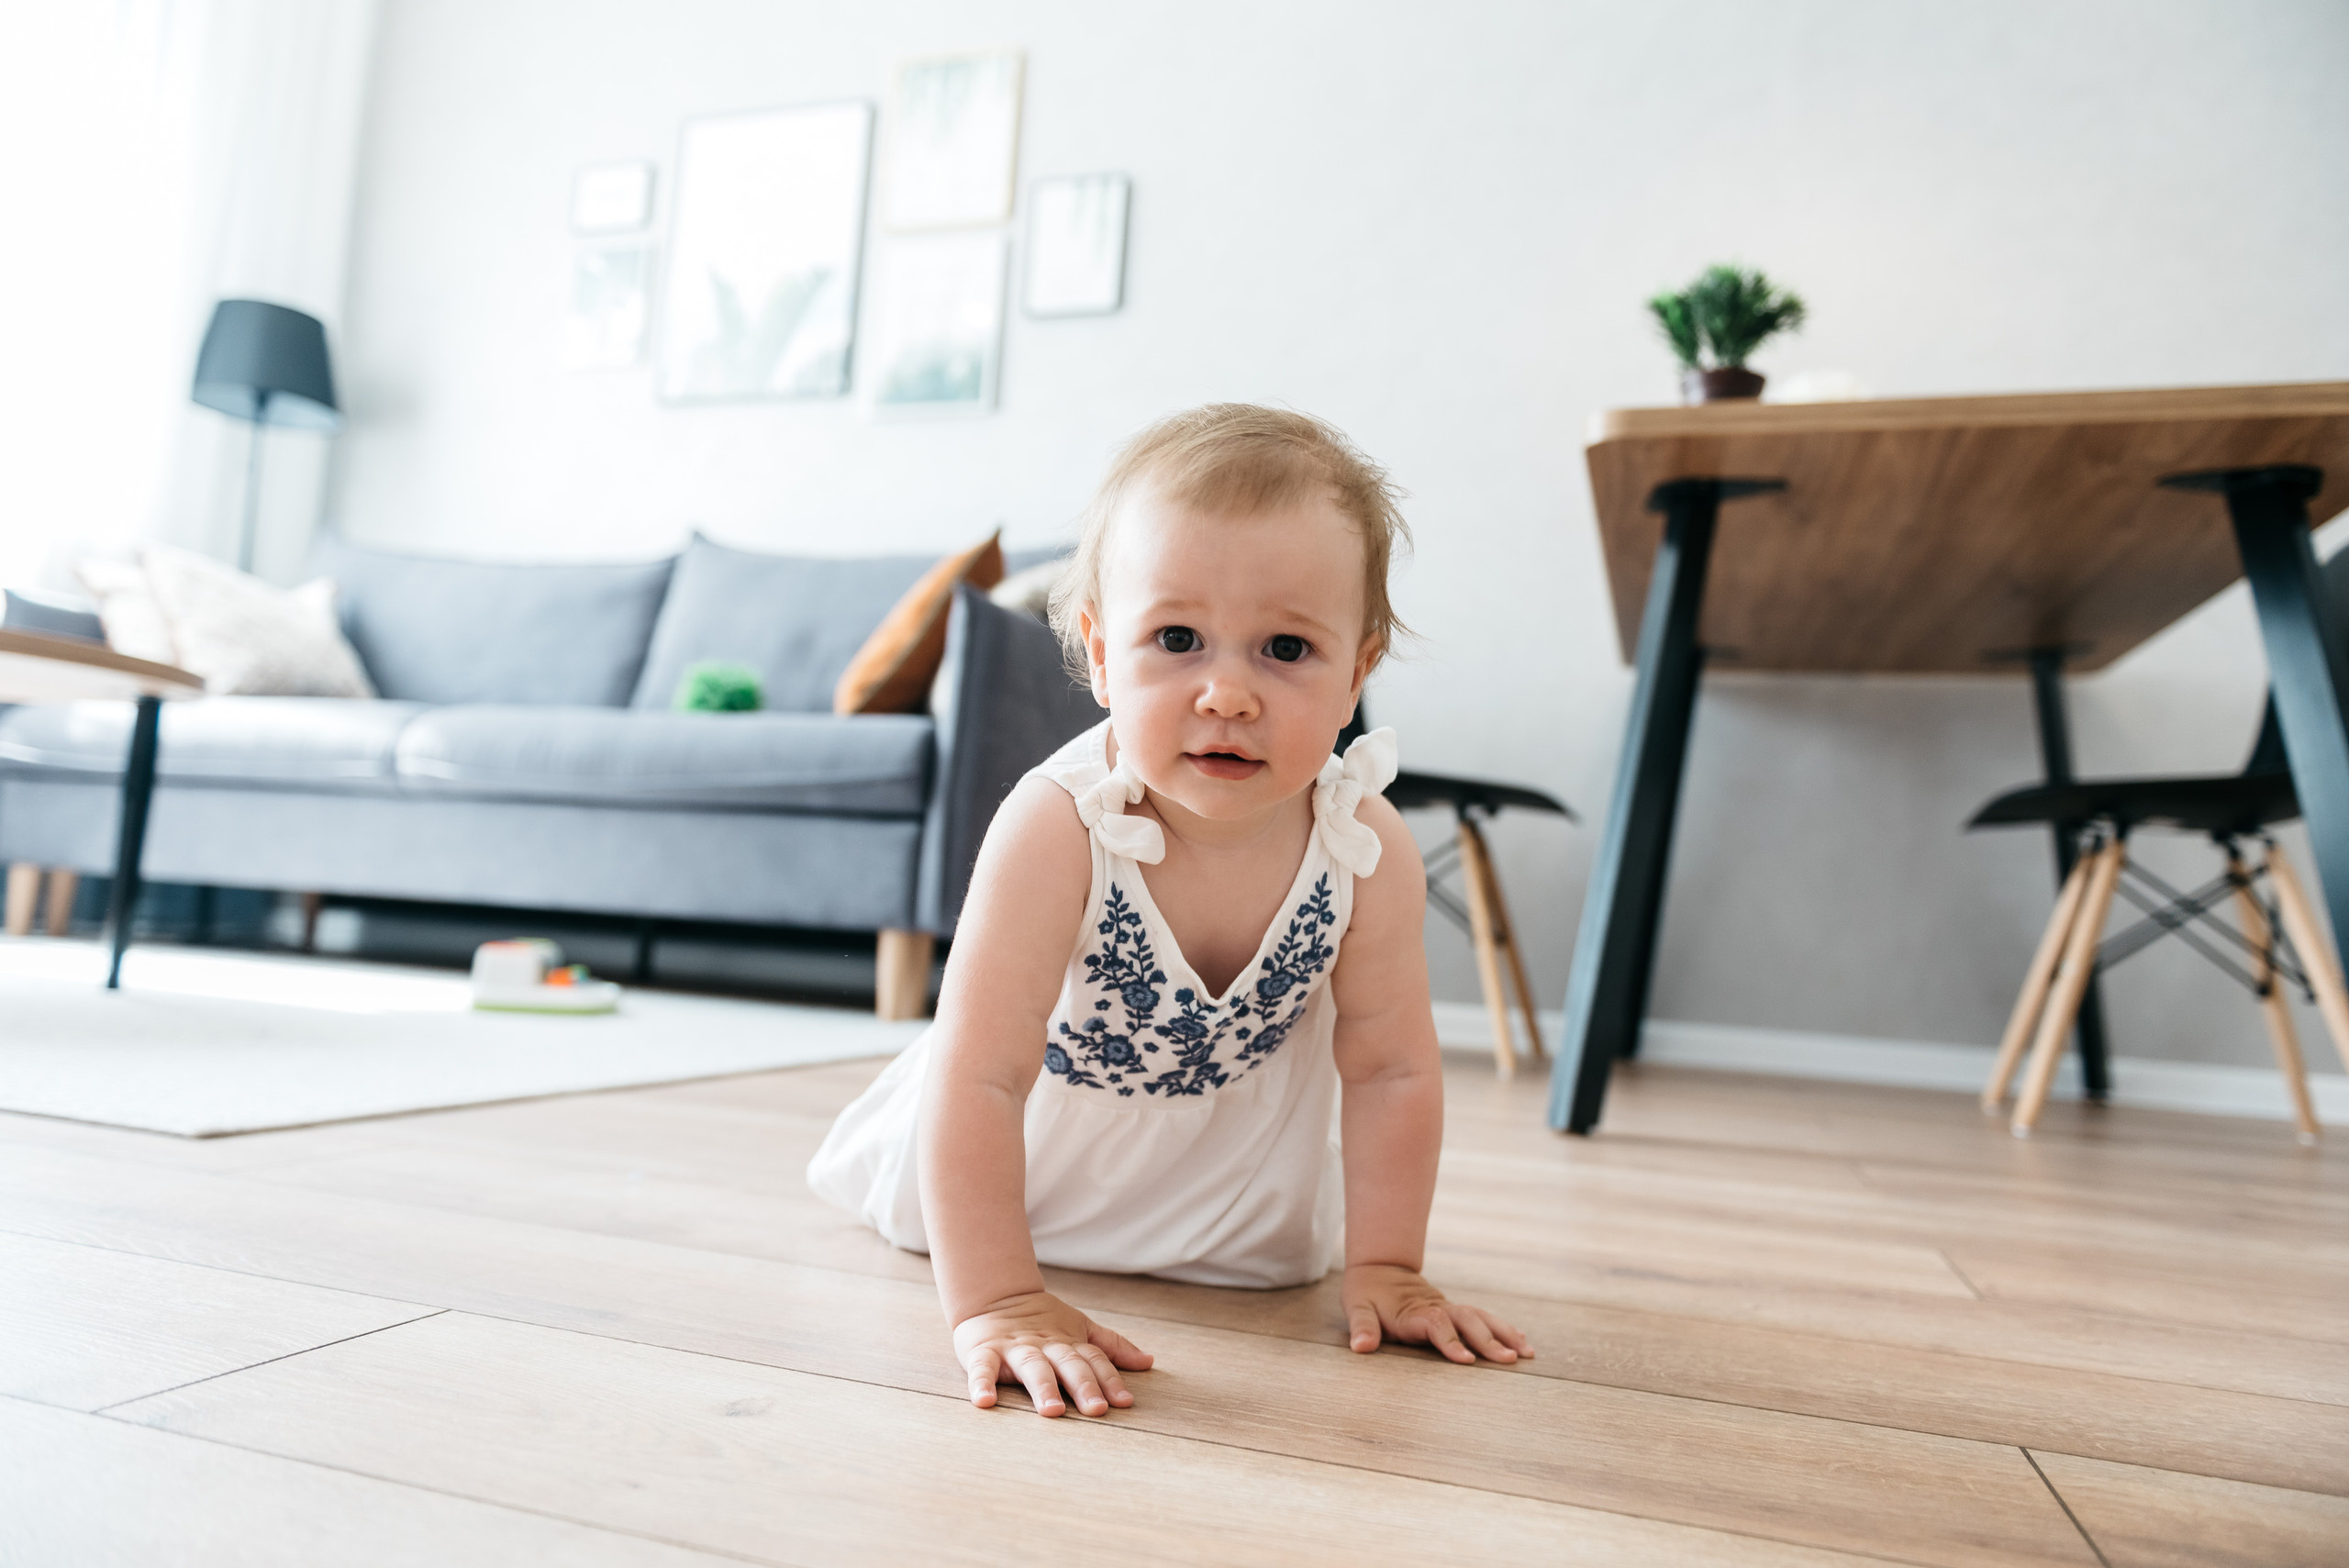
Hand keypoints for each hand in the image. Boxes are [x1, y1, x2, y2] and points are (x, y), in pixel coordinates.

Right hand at [952, 1290, 1153, 1416]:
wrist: (993, 1295)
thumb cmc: (1041, 1321)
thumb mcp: (1079, 1328)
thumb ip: (1111, 1346)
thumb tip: (1148, 1361)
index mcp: (1068, 1342)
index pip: (1093, 1360)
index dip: (1110, 1379)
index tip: (1125, 1402)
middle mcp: (1045, 1345)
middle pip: (1067, 1364)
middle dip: (1083, 1386)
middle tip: (1096, 1410)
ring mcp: (1014, 1348)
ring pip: (1031, 1367)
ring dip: (1042, 1387)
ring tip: (1053, 1410)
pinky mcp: (983, 1351)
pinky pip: (982, 1368)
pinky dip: (982, 1383)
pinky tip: (985, 1401)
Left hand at [1342, 1263, 1532, 1364]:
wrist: (1380, 1268)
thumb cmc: (1366, 1293)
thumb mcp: (1356, 1308)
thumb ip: (1362, 1327)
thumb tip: (1361, 1347)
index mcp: (1412, 1313)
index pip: (1436, 1326)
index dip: (1451, 1342)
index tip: (1467, 1360)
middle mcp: (1436, 1309)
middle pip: (1467, 1322)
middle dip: (1489, 1341)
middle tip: (1511, 1360)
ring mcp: (1448, 1309)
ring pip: (1481, 1318)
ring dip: (1504, 1334)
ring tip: (1527, 1353)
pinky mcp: (1454, 1312)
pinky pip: (1483, 1318)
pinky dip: (1503, 1328)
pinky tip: (1522, 1339)